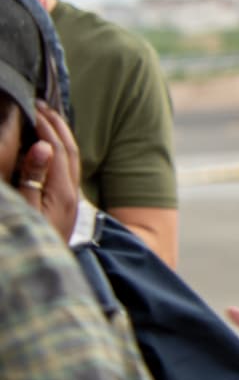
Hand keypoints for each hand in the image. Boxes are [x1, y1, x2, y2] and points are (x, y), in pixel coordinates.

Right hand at [18, 103, 81, 241]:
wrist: (42, 275)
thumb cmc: (28, 241)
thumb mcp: (25, 211)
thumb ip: (32, 178)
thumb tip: (43, 147)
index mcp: (62, 193)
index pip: (57, 151)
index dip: (45, 128)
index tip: (32, 108)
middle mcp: (71, 194)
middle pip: (69, 151)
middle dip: (56, 125)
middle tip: (41, 104)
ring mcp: (70, 200)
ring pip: (71, 159)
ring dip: (60, 135)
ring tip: (46, 117)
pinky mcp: (65, 206)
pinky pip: (66, 169)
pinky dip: (58, 150)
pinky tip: (48, 146)